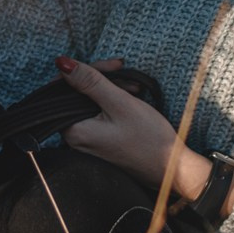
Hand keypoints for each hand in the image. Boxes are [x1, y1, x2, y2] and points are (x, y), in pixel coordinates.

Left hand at [54, 56, 213, 201]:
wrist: (172, 169)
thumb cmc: (149, 139)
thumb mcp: (120, 103)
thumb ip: (90, 82)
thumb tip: (61, 62)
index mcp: (73, 130)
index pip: (65, 88)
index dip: (86, 70)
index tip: (113, 65)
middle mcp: (74, 138)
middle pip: (77, 94)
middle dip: (101, 79)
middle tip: (124, 73)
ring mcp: (87, 142)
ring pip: (90, 102)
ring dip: (110, 89)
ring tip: (134, 88)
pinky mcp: (100, 142)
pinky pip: (98, 114)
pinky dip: (112, 102)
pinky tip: (131, 97)